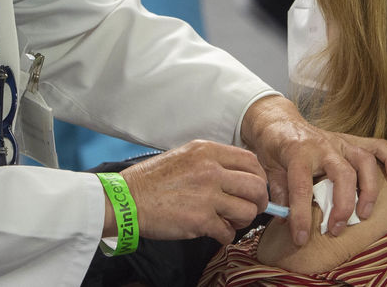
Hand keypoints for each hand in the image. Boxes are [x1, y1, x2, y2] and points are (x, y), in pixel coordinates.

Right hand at [116, 140, 268, 244]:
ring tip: (229, 221)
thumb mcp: (184, 156)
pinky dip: (225, 236)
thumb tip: (239, 177)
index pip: (251, 160)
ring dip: (242, 220)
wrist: (127, 199)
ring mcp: (207, 195)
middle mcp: (211, 170)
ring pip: (248, 210)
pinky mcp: (201, 220)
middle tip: (251, 209)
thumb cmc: (152, 180)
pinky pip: (228, 232)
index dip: (259, 177)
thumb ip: (212, 162)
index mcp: (207, 151)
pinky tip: (215, 233)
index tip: (255, 188)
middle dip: (260, 201)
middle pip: (257, 186)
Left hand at [240, 95, 386, 246]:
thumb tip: (286, 221)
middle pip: (343, 174)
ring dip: (369, 189)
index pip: (301, 187)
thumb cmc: (274, 147)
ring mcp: (340, 142)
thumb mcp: (268, 169)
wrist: (279, 121)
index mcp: (298, 154)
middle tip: (336, 229)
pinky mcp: (350, 140)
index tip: (301, 237)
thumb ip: (278, 194)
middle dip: (343, 205)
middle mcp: (323, 146)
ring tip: (364, 214)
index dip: (301, 216)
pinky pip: (377, 146)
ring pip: (364, 161)